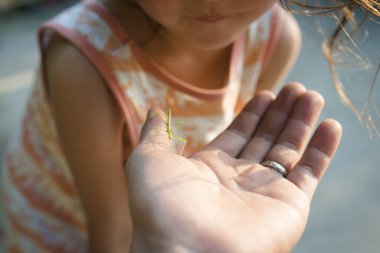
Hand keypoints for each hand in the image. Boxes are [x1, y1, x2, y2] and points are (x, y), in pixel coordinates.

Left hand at [125, 83, 341, 252]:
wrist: (184, 249)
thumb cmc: (161, 205)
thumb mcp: (148, 160)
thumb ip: (156, 134)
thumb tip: (154, 111)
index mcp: (210, 168)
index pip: (238, 133)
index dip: (253, 113)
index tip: (266, 92)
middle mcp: (239, 179)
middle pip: (266, 137)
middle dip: (280, 112)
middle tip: (295, 87)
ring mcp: (265, 192)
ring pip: (289, 149)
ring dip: (301, 122)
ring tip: (310, 95)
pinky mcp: (290, 205)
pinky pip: (311, 172)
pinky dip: (323, 149)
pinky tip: (331, 124)